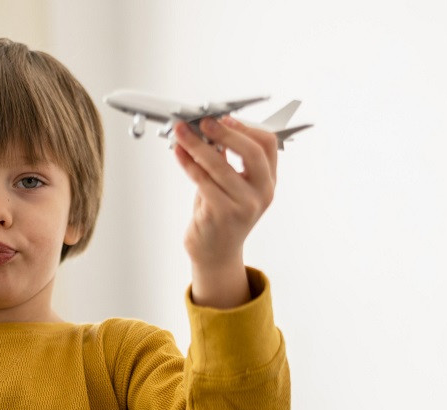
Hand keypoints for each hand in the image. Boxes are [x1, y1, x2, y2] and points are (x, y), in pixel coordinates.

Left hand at [172, 115, 277, 304]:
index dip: (246, 128)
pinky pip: (203, 182)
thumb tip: (210, 127)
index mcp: (268, 182)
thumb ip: (229, 159)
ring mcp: (244, 206)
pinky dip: (188, 164)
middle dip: (225, 133)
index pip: (267, 145)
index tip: (225, 119)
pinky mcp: (222, 215)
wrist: (215, 253)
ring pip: (220, 166)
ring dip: (197, 146)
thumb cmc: (221, 214)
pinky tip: (179, 153)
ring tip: (181, 134)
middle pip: (251, 152)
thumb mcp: (233, 185)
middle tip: (203, 121)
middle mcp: (261, 194)